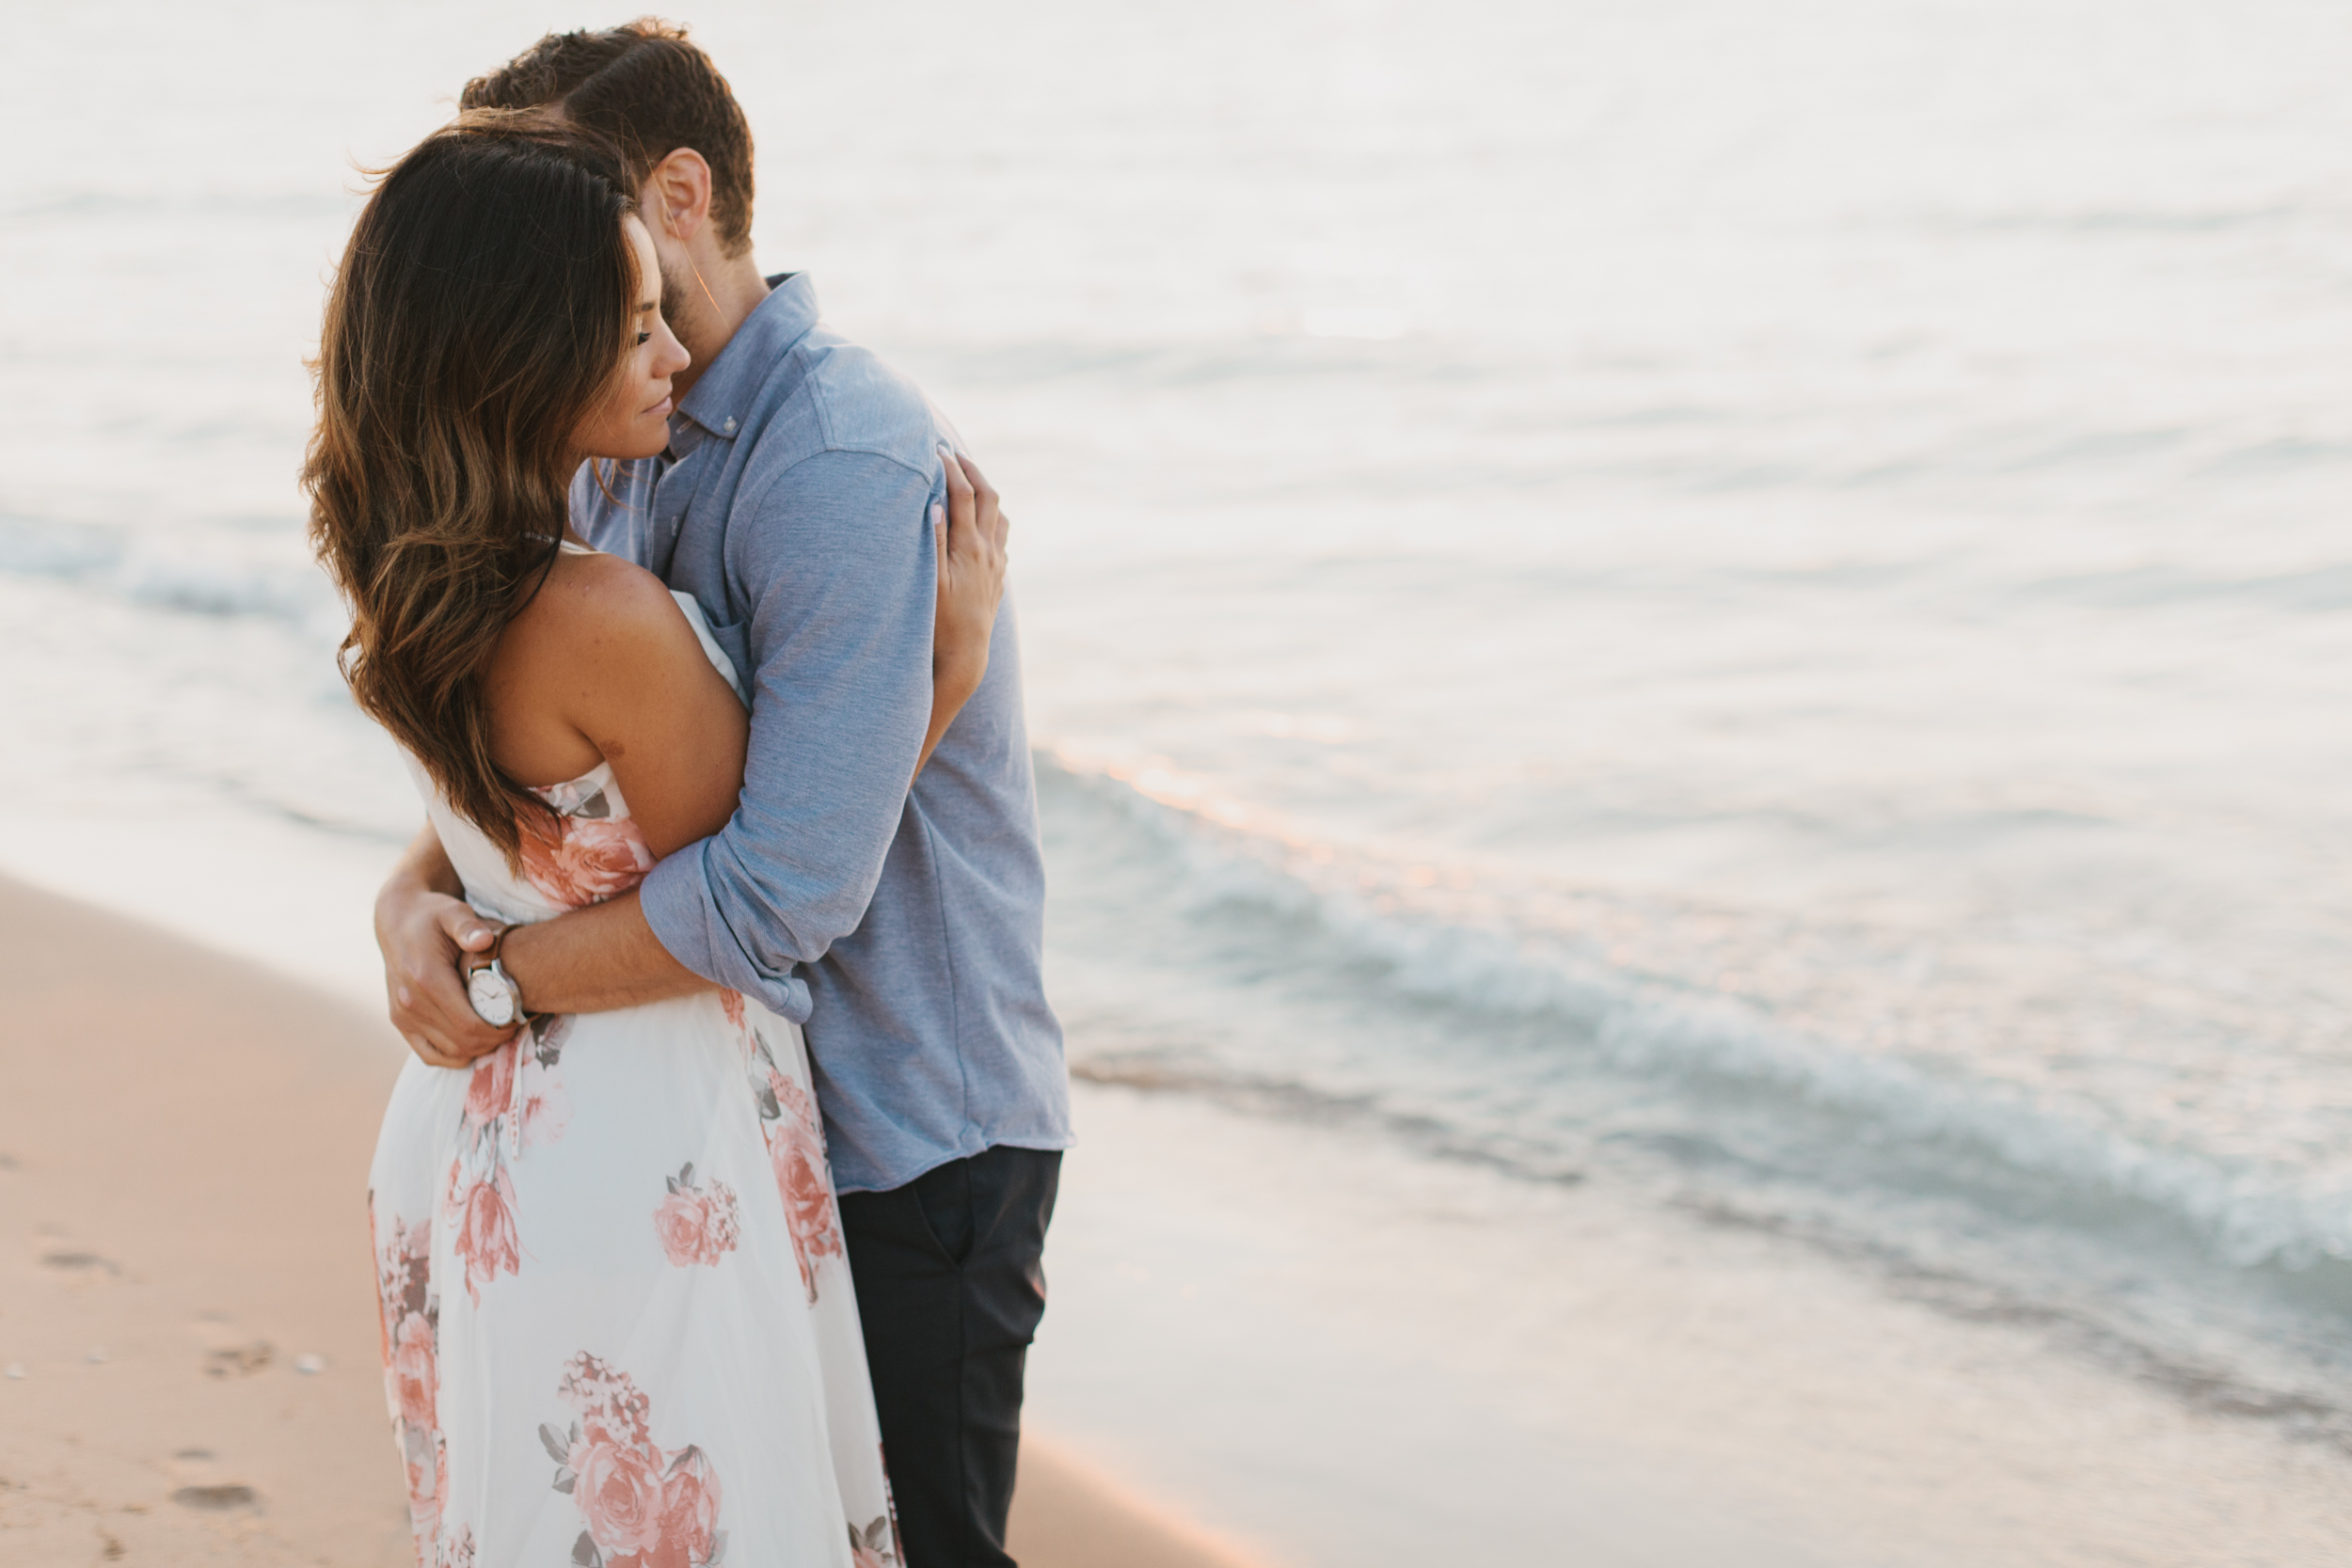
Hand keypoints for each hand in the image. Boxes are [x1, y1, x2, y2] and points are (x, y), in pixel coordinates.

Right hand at [375, 880, 516, 1067]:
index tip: (518, 1018)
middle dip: (494, 1039)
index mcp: (426, 978)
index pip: (469, 1023)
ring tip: (498, 1031)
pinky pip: (429, 1055)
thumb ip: (468, 926)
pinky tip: (474, 1043)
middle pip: (463, 1041)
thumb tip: (484, 941)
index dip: (499, 1028)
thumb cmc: (433, 916)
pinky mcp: (399, 1021)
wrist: (398, 922)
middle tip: (514, 1025)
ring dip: (478, 1048)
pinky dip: (454, 1056)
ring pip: (449, 1052)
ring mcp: (402, 1015)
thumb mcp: (453, 912)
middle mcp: (410, 1001)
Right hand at [931, 448, 1007, 700]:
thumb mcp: (929, 581)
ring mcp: (996, 564)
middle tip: (954, 454)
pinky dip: (991, 520)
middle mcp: (988, 551)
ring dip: (986, 494)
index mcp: (969, 547)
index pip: (962, 494)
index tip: (937, 449)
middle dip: (972, 471)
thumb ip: (933, 540)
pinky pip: (1001, 538)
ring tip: (969, 481)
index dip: (950, 468)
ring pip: (1000, 516)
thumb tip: (935, 503)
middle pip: (988, 497)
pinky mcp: (998, 577)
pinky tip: (978, 523)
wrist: (964, 655)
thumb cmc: (939, 621)